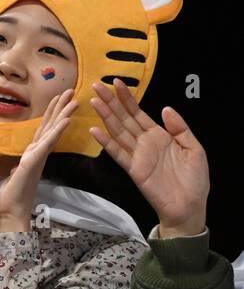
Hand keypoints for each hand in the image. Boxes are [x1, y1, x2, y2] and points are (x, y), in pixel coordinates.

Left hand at [0, 90, 77, 231]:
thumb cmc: (12, 197)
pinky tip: (65, 119)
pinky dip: (56, 130)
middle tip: (71, 91)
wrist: (11, 212)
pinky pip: (47, 143)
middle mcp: (38, 154)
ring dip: (62, 114)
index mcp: (33, 155)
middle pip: (51, 126)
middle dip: (60, 107)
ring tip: (73, 99)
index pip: (44, 130)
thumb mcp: (13, 178)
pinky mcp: (34, 162)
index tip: (59, 99)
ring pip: (52, 131)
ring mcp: (37, 157)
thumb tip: (18, 169)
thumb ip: (18, 170)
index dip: (51, 114)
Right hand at [89, 79, 208, 237]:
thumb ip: (180, 128)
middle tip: (97, 86)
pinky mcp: (133, 169)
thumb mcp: (194, 149)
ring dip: (105, 116)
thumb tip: (165, 108)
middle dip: (111, 102)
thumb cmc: (194, 179)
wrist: (189, 205)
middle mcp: (145, 143)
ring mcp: (137, 155)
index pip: (139, 113)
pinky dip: (106, 142)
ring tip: (94, 102)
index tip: (117, 83)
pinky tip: (95, 131)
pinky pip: (118, 153)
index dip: (127, 98)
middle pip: (124, 118)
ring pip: (118, 131)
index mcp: (160, 136)